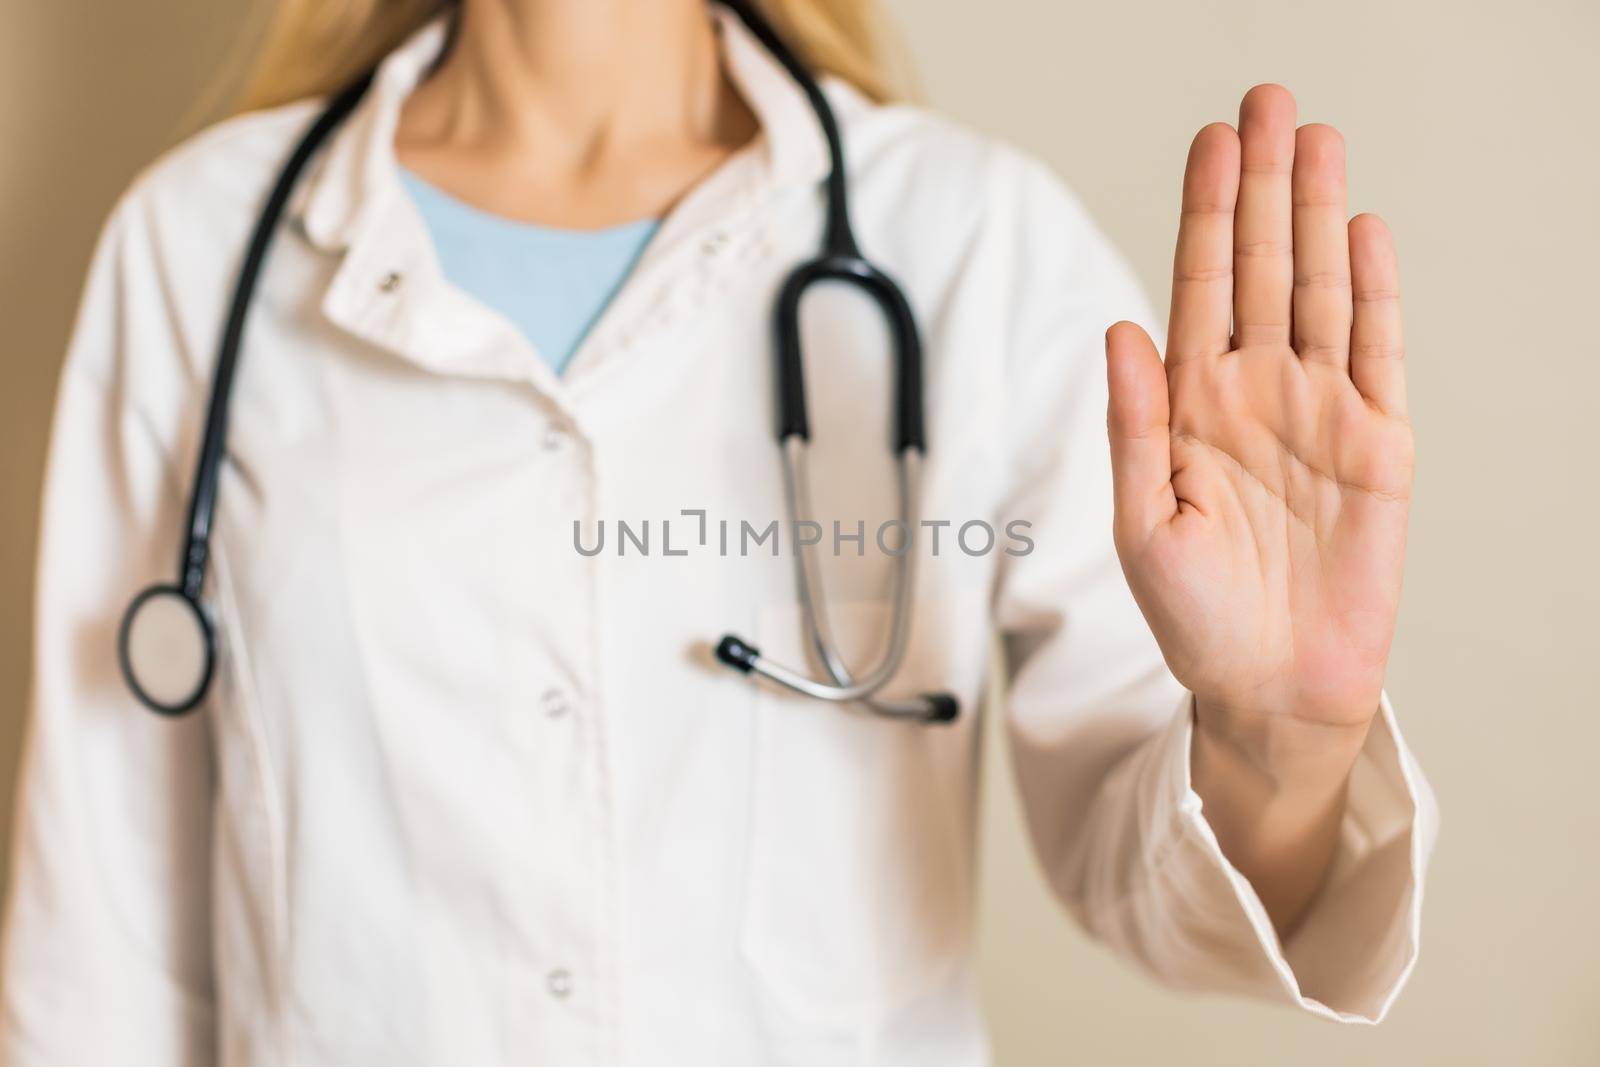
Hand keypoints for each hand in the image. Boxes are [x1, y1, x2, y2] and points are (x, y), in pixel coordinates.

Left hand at [1106, 85, 1410, 772]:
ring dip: (1317, 217)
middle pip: (1262, 269)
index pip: (1198, 289)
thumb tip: (1119, 328)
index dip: (1205, 215)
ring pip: (1320, 292)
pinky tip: (1363, 232)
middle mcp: (1254, 393)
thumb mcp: (1141, 523)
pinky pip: (1377, 354)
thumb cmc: (1193, 617)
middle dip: (1261, 187)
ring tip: (1315, 139)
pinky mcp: (1378, 446)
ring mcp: (1319, 412)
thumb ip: (1132, 424)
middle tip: (1265, 101)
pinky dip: (1375, 294)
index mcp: (1190, 407)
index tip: (1209, 142)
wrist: (1269, 688)